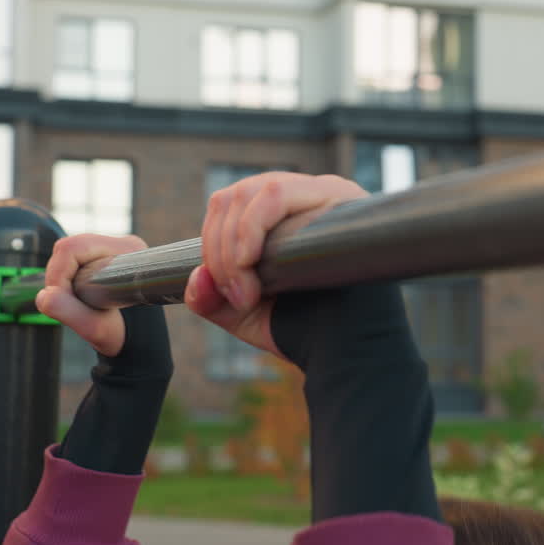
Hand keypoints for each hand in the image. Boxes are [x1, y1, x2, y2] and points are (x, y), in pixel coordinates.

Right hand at [36, 234, 148, 356]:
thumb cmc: (126, 334)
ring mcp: (113, 250)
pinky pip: (74, 261)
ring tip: (73, 303)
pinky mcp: (104, 258)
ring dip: (62, 280)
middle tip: (64, 304)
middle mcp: (122, 246)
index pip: (74, 248)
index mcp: (127, 253)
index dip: (58, 275)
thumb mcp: (98, 329)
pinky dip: (67, 279)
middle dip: (58, 278)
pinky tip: (78, 296)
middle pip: (69, 248)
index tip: (61, 302)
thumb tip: (44, 296)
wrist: (140, 339)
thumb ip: (70, 312)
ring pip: (69, 254)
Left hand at [186, 172, 367, 358]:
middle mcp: (309, 197)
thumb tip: (197, 277)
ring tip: (247, 292)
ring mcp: (327, 193)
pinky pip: (277, 193)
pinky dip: (250, 227)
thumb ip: (210, 296)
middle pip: (238, 195)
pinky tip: (251, 263)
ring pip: (254, 190)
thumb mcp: (242, 313)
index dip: (213, 241)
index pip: (235, 202)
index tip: (223, 292)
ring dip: (234, 244)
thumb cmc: (301, 331)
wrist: (346, 354)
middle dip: (220, 249)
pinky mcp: (339, 198)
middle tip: (237, 298)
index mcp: (287, 216)